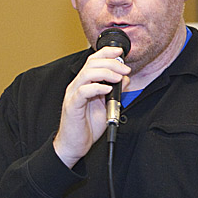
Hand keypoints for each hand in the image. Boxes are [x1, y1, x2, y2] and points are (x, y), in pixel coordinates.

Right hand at [53, 46, 128, 166]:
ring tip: (118, 78)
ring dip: (106, 73)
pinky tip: (108, 90)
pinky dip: (97, 88)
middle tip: (125, 69)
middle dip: (111, 63)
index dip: (106, 53)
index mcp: (84, 83)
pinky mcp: (72, 105)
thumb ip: (115, 92)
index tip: (120, 52)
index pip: (93, 61)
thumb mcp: (106, 106)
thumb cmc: (88, 126)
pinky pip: (84, 92)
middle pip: (91, 64)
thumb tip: (125, 79)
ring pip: (87, 74)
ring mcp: (73, 95)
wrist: (75, 144)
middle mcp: (77, 86)